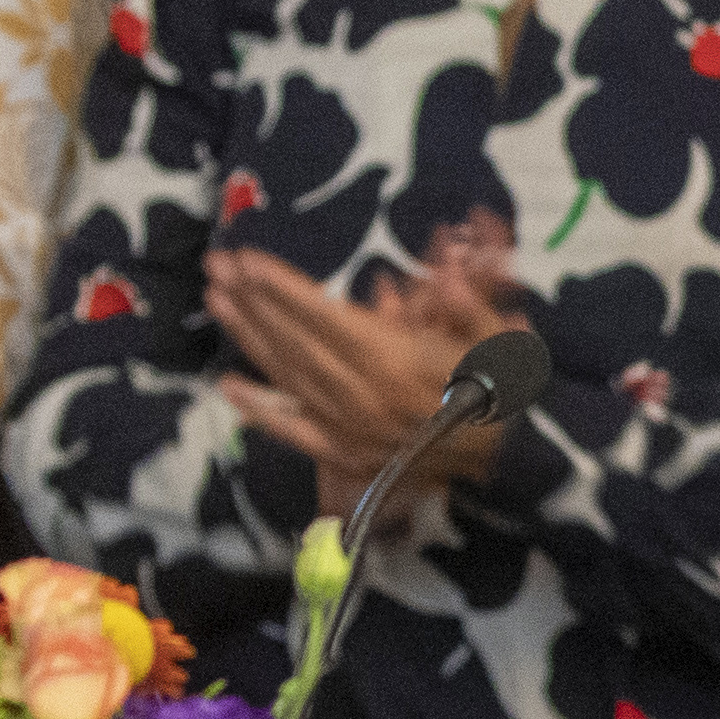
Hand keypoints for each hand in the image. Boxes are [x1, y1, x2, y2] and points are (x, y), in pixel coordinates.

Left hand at [208, 221, 518, 518]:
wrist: (502, 457)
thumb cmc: (497, 390)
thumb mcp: (497, 339)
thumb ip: (466, 307)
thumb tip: (442, 281)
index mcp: (395, 361)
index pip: (324, 317)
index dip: (282, 288)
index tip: (246, 260)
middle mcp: (360, 392)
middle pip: (295, 341)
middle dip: (253, 300)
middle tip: (216, 265)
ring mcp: (347, 425)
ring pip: (287, 375)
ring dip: (248, 336)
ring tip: (216, 300)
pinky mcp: (344, 451)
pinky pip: (294, 429)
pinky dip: (259, 410)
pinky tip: (229, 386)